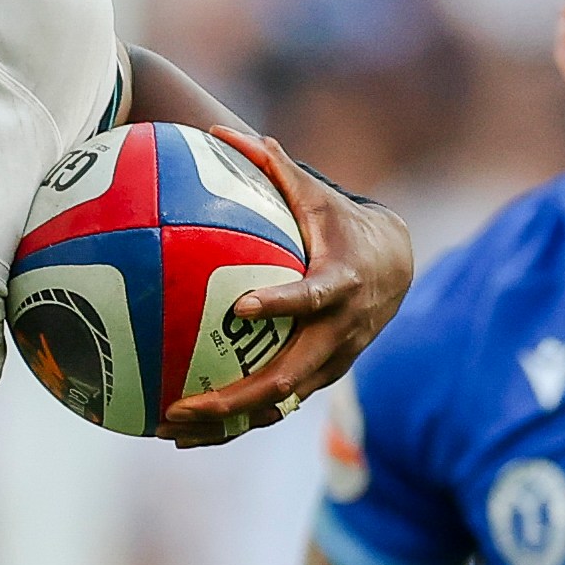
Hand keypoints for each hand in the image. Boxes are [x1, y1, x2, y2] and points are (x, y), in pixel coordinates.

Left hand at [162, 139, 415, 449]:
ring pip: (277, 405)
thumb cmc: (343, 226)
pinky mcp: (319, 380)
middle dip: (233, 397)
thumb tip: (222, 132)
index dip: (282, 305)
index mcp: (341, 285)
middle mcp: (338, 333)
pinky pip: (272, 409)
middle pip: (287, 377)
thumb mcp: (317, 196)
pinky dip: (231, 424)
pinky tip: (182, 433)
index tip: (241, 307)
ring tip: (168, 428)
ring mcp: (331, 363)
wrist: (397, 266)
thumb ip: (273, 167)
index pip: (312, 300)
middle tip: (179, 404)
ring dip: (225, 423)